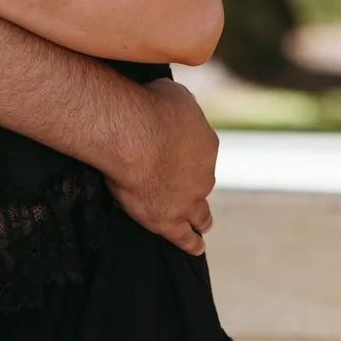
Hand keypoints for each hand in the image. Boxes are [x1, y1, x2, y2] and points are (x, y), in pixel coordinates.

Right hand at [105, 79, 216, 256]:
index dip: (188, 153)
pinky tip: (195, 247)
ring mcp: (189, 200)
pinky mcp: (170, 220)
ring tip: (201, 225)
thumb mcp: (173, 93)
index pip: (201, 152)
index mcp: (206, 143)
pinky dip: (191, 242)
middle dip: (196, 185)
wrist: (133, 135)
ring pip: (201, 215)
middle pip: (204, 184)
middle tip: (184, 186)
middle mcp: (204, 174)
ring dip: (201, 219)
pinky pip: (185, 237)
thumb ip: (177, 105)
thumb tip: (171, 102)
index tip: (173, 150)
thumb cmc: (148, 107)